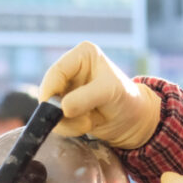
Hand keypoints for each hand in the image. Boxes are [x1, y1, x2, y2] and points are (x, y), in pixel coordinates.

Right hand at [39, 41, 161, 148]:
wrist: (133, 121)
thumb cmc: (127, 99)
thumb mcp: (109, 93)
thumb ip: (84, 98)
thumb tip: (61, 108)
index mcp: (83, 54)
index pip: (56, 71)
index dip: (52, 91)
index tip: (58, 111)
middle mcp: (72, 69)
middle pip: (48, 90)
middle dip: (61, 110)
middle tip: (83, 121)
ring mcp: (67, 89)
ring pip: (49, 108)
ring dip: (66, 122)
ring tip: (89, 122)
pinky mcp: (65, 106)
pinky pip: (55, 120)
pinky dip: (69, 128)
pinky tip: (87, 125)